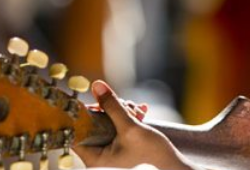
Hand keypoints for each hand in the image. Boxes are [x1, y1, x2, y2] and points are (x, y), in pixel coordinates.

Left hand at [72, 80, 190, 169]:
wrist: (172, 166)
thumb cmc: (152, 155)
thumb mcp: (131, 128)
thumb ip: (113, 106)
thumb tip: (96, 86)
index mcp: (94, 159)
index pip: (77, 132)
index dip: (84, 114)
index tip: (96, 101)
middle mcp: (98, 157)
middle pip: (94, 124)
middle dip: (112, 111)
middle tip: (128, 106)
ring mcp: (109, 152)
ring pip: (107, 122)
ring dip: (123, 112)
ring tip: (139, 112)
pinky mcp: (119, 147)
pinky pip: (117, 127)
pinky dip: (128, 118)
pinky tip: (141, 113)